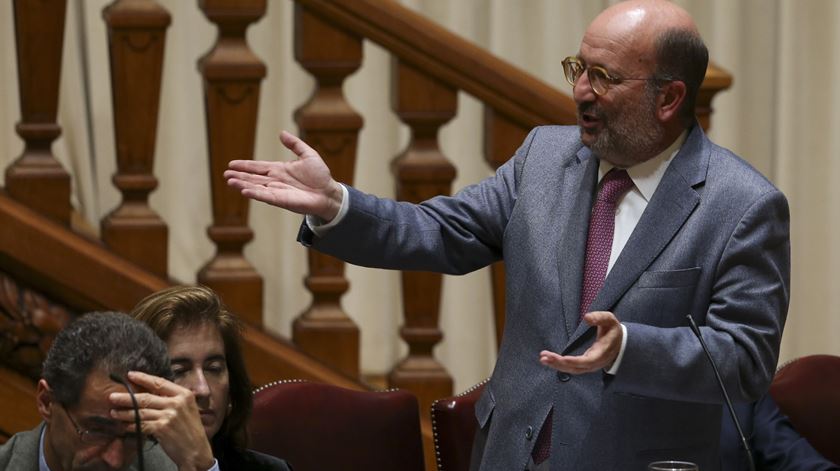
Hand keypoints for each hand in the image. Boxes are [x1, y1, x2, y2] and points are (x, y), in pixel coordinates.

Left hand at [110, 371, 214, 470]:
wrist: (196, 450)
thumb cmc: (191, 429)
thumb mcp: (187, 409)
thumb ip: (172, 399)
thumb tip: (151, 392)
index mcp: (184, 394)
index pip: (160, 383)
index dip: (143, 378)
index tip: (130, 375)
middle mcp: (177, 403)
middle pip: (146, 397)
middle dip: (126, 397)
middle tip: (112, 397)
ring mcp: (169, 416)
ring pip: (141, 412)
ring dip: (125, 413)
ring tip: (114, 412)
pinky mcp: (162, 428)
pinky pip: (142, 425)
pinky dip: (131, 426)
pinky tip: (124, 426)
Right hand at [224, 131, 343, 220]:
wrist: (329, 192)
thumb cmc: (320, 176)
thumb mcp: (308, 155)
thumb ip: (295, 144)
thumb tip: (282, 133)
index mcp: (279, 170)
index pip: (258, 167)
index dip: (245, 165)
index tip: (231, 164)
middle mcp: (275, 181)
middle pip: (253, 178)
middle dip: (239, 176)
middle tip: (225, 174)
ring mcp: (278, 191)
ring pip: (256, 187)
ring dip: (243, 184)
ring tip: (230, 181)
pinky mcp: (282, 200)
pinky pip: (266, 196)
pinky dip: (255, 194)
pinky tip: (244, 191)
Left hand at [539, 311, 622, 373]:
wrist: (620, 343)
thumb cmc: (613, 330)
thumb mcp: (609, 320)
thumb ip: (599, 317)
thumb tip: (586, 317)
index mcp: (602, 353)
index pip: (588, 361)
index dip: (575, 361)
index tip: (563, 359)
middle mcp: (595, 363)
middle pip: (576, 367)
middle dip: (559, 363)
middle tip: (544, 357)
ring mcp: (589, 366)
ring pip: (572, 369)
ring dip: (556, 365)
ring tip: (543, 358)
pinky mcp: (584, 365)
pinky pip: (571, 367)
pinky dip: (559, 365)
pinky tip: (548, 360)